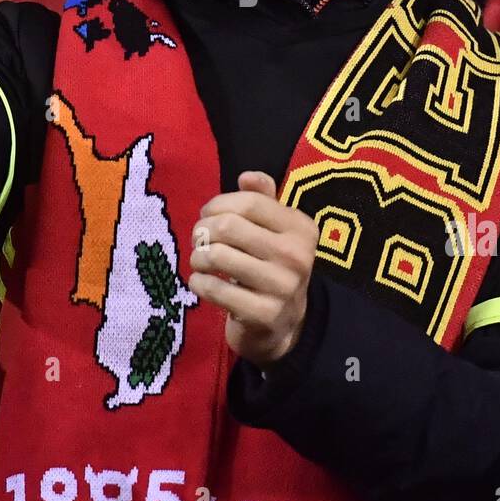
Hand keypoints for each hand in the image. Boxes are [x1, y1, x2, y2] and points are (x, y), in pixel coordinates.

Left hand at [189, 172, 317, 368]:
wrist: (284, 324)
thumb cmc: (271, 265)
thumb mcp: (275, 229)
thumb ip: (262, 198)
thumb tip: (247, 176)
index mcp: (301, 228)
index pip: (250, 202)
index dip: (218, 204)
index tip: (206, 215)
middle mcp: (297, 255)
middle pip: (229, 227)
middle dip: (202, 231)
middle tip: (198, 240)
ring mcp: (283, 287)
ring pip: (218, 256)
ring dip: (197, 257)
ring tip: (199, 261)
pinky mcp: (264, 315)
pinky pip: (215, 289)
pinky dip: (198, 283)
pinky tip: (201, 283)